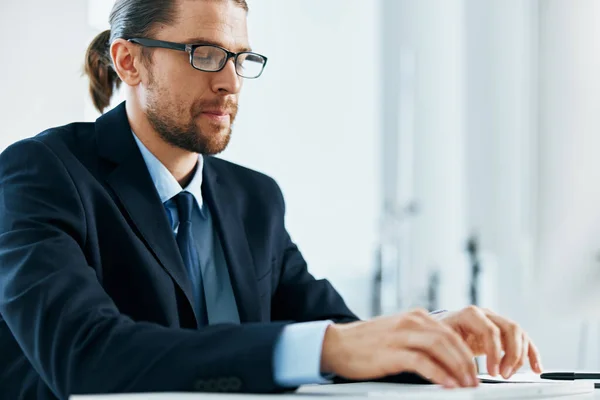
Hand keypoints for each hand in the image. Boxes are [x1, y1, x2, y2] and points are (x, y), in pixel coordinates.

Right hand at [320, 309, 478, 388]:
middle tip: (475, 381)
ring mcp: (400, 336)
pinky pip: (421, 362)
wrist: (337, 343)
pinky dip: (438, 374)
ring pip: (440, 347)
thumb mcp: (398, 334)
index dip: (466, 352)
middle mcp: (410, 322)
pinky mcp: (391, 352)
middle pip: (449, 339)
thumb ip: (420, 340)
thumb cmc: (367, 343)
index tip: (475, 369)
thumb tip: (446, 359)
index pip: (450, 332)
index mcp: (415, 317)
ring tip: (466, 385)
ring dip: (458, 368)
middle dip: (467, 362)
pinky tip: (447, 384)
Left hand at [437, 306, 542, 377]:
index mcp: (469, 315)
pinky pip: (523, 340)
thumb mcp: (440, 342)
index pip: (490, 330)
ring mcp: (496, 321)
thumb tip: (458, 375)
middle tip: (504, 374)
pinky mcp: (503, 331)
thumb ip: (451, 356)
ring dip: (519, 356)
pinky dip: (531, 354)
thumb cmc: (439, 335)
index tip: (492, 373)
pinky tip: (536, 368)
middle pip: (510, 328)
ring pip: (519, 333)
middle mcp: (486, 314)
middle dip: (511, 354)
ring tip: (509, 374)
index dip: (495, 353)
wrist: (439, 328)